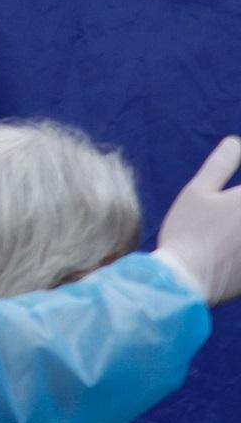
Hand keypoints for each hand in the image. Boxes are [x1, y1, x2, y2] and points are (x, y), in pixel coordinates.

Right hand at [153, 137, 240, 300]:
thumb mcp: (197, 192)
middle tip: (228, 213)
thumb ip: (220, 164)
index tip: (231, 197)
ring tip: (229, 229)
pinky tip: (234, 248)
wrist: (187, 281)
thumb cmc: (188, 232)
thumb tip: (234, 141)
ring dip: (239, 226)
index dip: (238, 195)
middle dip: (237, 205)